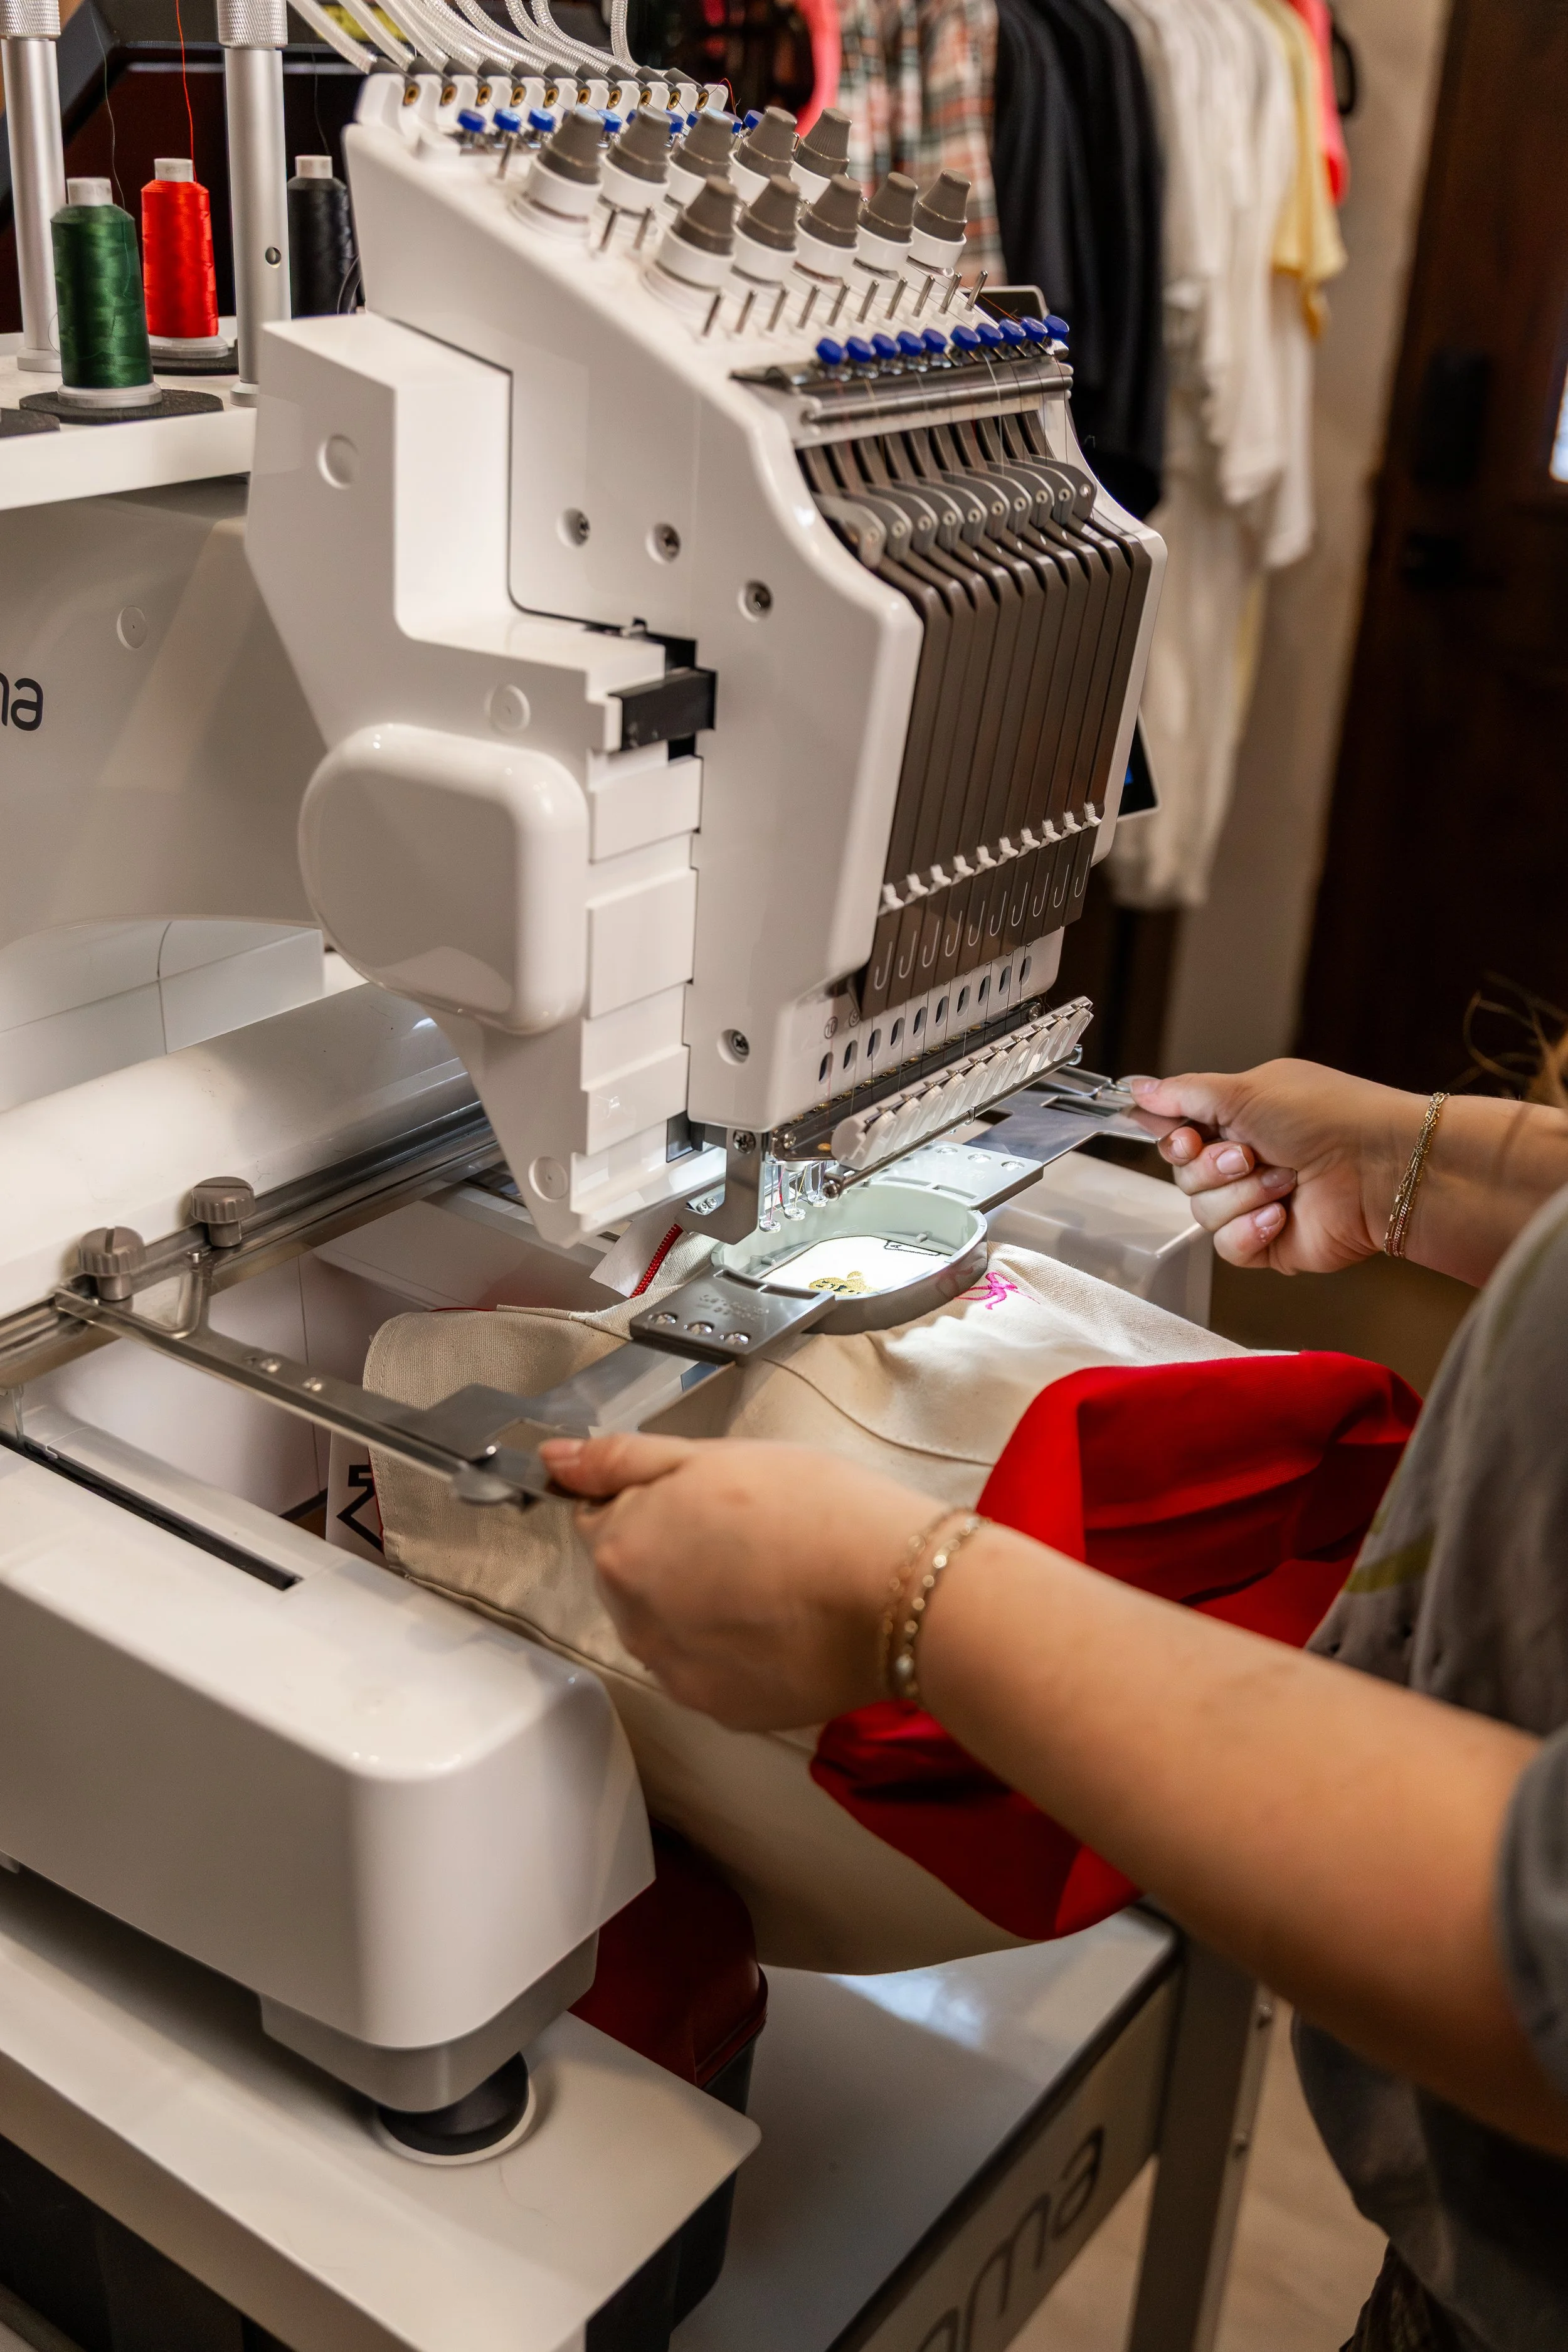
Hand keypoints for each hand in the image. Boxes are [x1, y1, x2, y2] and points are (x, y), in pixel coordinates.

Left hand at [539, 1433, 940, 1728]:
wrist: (894, 1592)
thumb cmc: (813, 1509)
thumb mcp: (713, 1455)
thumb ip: (622, 1460)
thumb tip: (553, 1460)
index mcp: (622, 1551)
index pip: (606, 1520)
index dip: (657, 1503)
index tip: (710, 1500)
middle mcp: (634, 1623)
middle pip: (634, 1580)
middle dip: (674, 1556)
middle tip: (750, 1534)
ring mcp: (677, 1674)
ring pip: (670, 1629)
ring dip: (701, 1606)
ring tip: (772, 1580)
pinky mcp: (723, 1712)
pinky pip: (709, 1672)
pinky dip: (735, 1651)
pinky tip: (783, 1624)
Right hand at [1125, 1059, 1421, 1272]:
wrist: (1380, 1169)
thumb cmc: (1329, 1117)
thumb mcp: (1247, 1090)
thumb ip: (1185, 1094)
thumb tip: (1138, 1088)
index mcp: (1238, 1118)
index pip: (1178, 1134)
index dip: (1175, 1139)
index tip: (1189, 1137)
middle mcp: (1244, 1160)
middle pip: (1183, 1176)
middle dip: (1214, 1167)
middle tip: (1251, 1154)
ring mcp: (1255, 1203)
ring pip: (1201, 1212)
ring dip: (1241, 1196)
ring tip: (1284, 1182)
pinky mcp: (1268, 1242)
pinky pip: (1226, 1247)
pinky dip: (1250, 1230)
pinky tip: (1280, 1216)